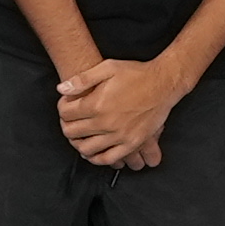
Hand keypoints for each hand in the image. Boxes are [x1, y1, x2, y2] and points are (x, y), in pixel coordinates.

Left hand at [57, 53, 187, 170]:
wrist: (163, 84)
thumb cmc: (136, 74)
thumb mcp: (107, 67)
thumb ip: (82, 79)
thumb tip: (61, 89)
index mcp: (96, 104)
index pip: (66, 114)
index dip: (62, 108)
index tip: (66, 105)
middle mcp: (105, 123)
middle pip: (73, 133)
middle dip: (66, 126)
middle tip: (69, 121)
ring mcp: (119, 135)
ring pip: (87, 148)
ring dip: (77, 143)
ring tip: (78, 136)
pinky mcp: (132, 143)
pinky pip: (108, 158)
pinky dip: (97, 158)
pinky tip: (93, 152)